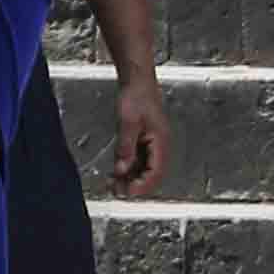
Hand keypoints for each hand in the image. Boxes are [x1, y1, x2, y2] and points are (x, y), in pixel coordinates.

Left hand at [101, 65, 170, 196]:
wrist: (137, 81)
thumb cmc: (137, 96)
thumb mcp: (128, 122)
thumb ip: (125, 147)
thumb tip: (122, 168)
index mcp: (160, 141)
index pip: (155, 172)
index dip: (142, 185)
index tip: (126, 191)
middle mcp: (159, 146)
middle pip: (151, 175)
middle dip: (135, 185)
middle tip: (116, 190)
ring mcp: (152, 145)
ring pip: (145, 170)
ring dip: (131, 179)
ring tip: (113, 184)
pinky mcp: (144, 142)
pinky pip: (139, 162)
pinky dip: (129, 169)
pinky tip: (116, 172)